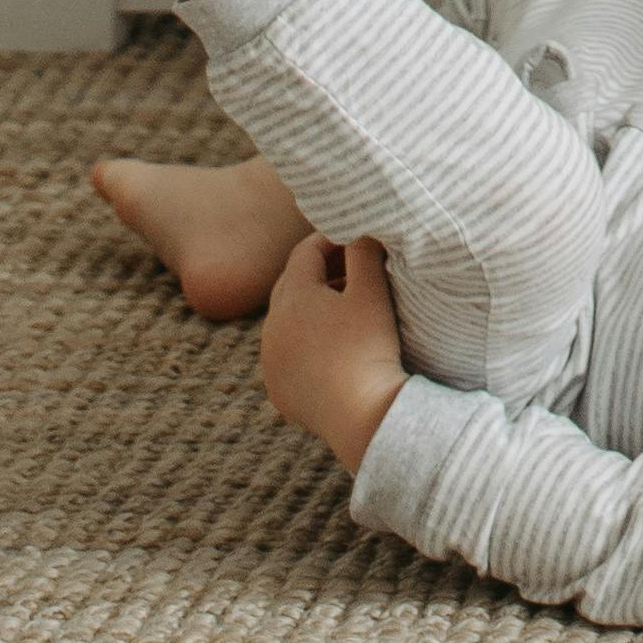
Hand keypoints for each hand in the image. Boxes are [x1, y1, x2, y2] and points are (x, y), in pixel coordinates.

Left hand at [261, 228, 405, 473]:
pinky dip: (306, 342)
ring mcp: (270, 364)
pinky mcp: (278, 391)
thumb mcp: (372, 289)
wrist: (362, 415)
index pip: (306, 252)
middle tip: (354, 268)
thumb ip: (364, 249)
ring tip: (346, 308)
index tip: (358, 238)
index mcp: (290, 298)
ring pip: (287, 322)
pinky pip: (288, 354)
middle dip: (321, 272)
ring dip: (313, 309)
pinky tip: (332, 346)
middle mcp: (270, 329)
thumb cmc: (370, 346)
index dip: (332, 238)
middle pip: (292, 285)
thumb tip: (362, 227)